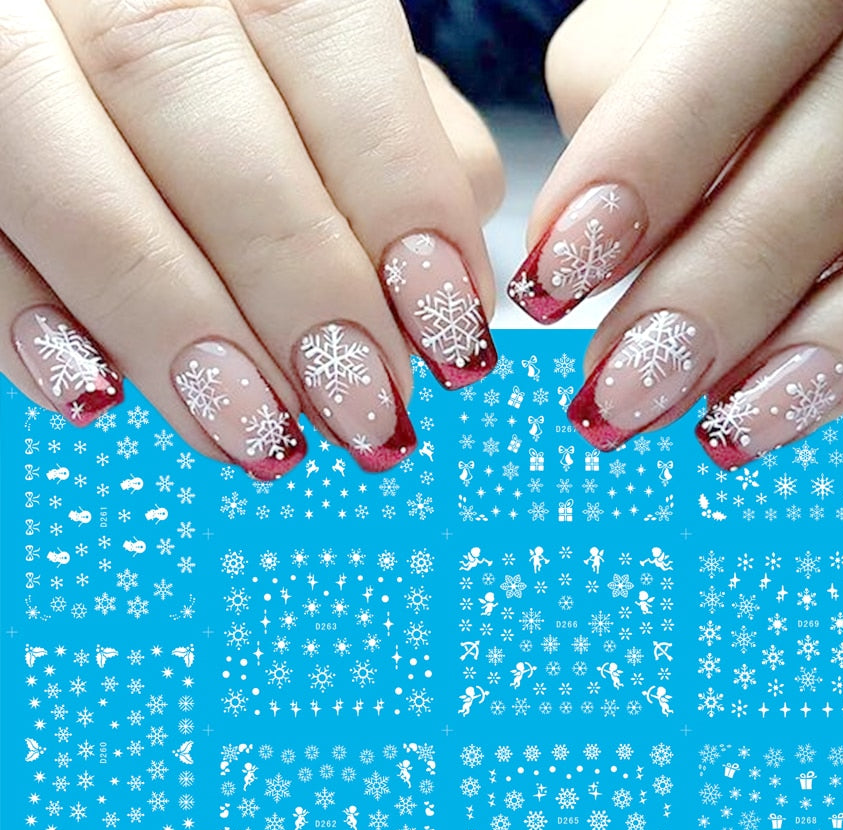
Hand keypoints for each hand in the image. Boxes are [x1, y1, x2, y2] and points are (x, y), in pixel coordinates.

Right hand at [0, 0, 502, 477]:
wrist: (88, 57)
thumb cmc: (254, 96)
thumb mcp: (347, 93)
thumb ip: (410, 153)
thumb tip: (455, 287)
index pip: (319, 35)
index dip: (393, 190)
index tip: (448, 327)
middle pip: (189, 99)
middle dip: (295, 279)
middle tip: (363, 406)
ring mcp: (3, 45)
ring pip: (70, 171)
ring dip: (175, 324)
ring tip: (262, 435)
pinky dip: (25, 321)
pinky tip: (98, 395)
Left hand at [511, 0, 842, 466]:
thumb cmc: (736, 62)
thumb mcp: (667, 29)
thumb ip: (630, 100)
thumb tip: (577, 238)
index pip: (756, 26)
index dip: (652, 154)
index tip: (551, 276)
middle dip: (719, 277)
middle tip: (616, 387)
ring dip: (809, 344)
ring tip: (707, 426)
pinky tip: (769, 407)